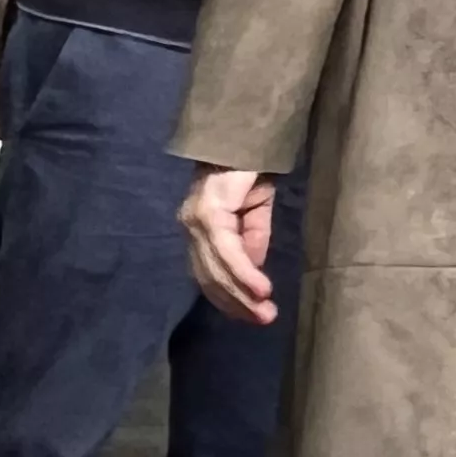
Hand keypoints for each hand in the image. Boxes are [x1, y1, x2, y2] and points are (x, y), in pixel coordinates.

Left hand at [182, 169, 280, 323]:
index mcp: (198, 228)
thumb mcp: (255, 213)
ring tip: (265, 312)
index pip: (207, 273)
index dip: (228, 298)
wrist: (248, 136)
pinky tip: (261, 289)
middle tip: (264, 320)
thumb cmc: (250, 169)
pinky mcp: (209, 213)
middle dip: (237, 303)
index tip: (252, 316)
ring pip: (216, 268)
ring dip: (242, 294)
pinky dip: (244, 273)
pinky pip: (227, 252)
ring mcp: (196, 220)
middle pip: (209, 276)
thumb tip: (252, 273)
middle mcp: (190, 226)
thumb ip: (251, 241)